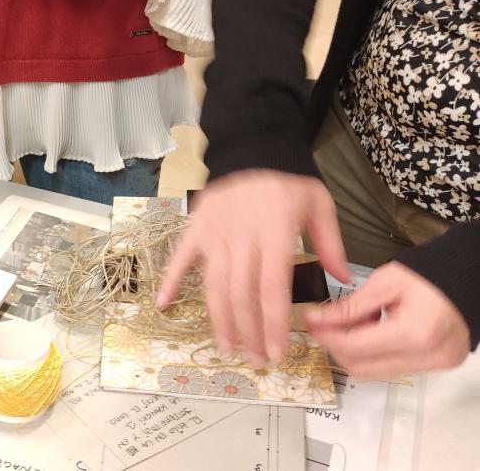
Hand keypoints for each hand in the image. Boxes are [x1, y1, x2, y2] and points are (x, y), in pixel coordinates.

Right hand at [157, 170, 350, 364]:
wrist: (251, 150)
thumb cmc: (286, 184)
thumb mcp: (319, 205)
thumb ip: (331, 243)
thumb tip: (344, 280)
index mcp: (275, 232)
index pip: (272, 287)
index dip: (273, 322)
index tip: (277, 350)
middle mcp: (242, 236)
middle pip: (241, 294)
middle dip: (248, 331)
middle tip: (256, 358)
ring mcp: (214, 233)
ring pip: (214, 284)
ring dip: (219, 319)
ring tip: (227, 347)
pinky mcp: (195, 229)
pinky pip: (180, 258)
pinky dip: (171, 280)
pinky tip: (164, 304)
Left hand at [304, 262, 469, 378]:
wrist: (469, 279)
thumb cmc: (433, 275)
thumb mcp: (386, 282)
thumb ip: (350, 306)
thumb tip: (318, 319)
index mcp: (415, 333)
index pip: (353, 347)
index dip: (325, 335)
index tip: (310, 321)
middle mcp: (427, 356)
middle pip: (360, 367)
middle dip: (335, 346)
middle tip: (324, 323)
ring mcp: (434, 365)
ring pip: (374, 372)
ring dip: (354, 350)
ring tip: (356, 321)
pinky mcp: (436, 366)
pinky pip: (392, 368)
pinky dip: (374, 352)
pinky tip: (374, 328)